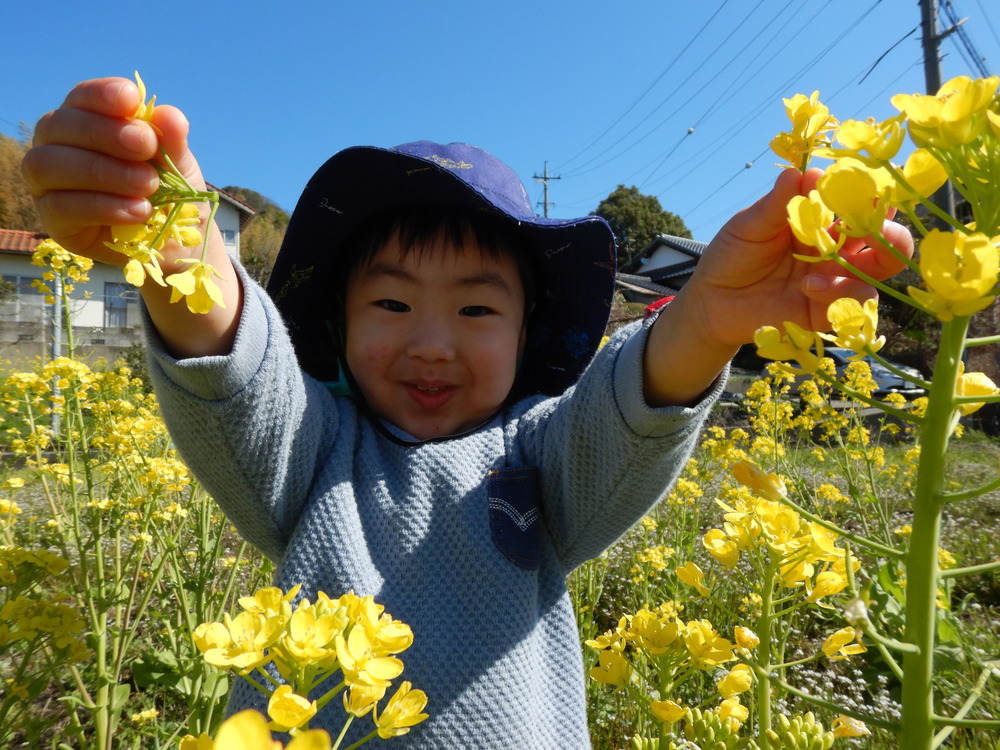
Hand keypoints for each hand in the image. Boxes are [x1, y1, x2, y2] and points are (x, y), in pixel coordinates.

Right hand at [22, 76, 241, 357]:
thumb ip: (172, 141)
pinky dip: (103, 207)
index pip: (81, 97)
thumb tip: (169, 115)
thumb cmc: (171, 193)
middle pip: (60, 126)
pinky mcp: (53, 221)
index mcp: (87, 121)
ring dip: (102, 172)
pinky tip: (138, 211)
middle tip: (147, 147)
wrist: (176, 244)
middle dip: (106, 133)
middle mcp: (57, 146)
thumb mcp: (179, 166)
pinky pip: (60, 207)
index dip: (102, 95)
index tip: (132, 99)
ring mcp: (48, 183)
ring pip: (50, 164)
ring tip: (148, 185)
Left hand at [683, 167, 913, 349]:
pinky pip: (856, 302)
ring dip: (864, 264)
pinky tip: (808, 286)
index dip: (870, 194)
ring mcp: (834, 279)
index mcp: (821, 221)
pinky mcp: (827, 310)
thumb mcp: (750, 225)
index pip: (858, 204)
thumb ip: (778, 203)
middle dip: (889, 229)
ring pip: (879, 269)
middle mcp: (836, 249)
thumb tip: (803, 172)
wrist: (712, 300)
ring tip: (821, 263)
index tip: (866, 185)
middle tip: (875, 224)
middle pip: (885, 237)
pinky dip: (840, 292)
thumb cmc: (732, 255)